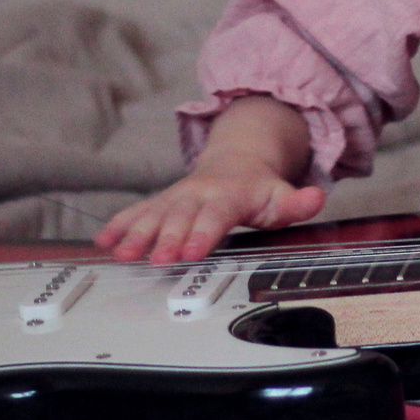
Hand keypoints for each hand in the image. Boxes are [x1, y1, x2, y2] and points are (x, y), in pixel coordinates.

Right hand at [95, 158, 327, 262]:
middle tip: (155, 260)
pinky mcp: (161, 201)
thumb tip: (316, 197)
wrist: (236, 159)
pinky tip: (103, 241)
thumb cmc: (258, 187)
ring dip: (136, 234)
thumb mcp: (281, 195)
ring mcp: (177, 197)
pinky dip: (119, 225)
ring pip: (154, 215)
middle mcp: (198, 194)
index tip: (191, 252)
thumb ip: (297, 202)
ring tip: (121, 253)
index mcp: (227, 195)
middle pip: (179, 219)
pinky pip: (138, 212)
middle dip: (166, 239)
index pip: (214, 217)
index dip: (202, 234)